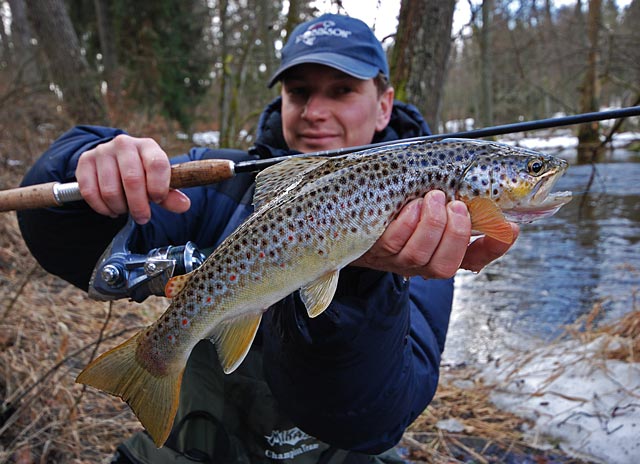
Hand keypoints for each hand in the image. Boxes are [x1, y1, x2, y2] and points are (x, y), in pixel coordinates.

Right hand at [76, 134, 190, 223]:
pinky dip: (102, 208)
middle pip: (132, 180)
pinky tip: (111, 209)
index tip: (158, 200)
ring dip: (120, 208)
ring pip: (110, 190)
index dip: (158, 187)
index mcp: (148, 146)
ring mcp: (102, 151)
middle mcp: (124, 144)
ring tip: (125, 209)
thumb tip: (184, 205)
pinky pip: (90, 192)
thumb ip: (170, 195)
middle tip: (142, 218)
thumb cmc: (142, 174)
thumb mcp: (159, 182)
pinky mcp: (84, 161)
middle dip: (138, 206)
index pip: (157, 164)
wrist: (114, 161)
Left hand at [351, 190, 518, 278]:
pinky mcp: (375, 250)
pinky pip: (394, 243)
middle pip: (445, 265)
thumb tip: (488, 175)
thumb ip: (458, 192)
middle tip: (456, 204)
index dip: (496, 247)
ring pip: (419, 256)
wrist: (354, 207)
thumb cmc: (401, 197)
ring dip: (431, 224)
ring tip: (433, 197)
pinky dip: (407, 223)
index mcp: (443, 248)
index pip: (476, 258)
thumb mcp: (433, 194)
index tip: (511, 227)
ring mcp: (396, 259)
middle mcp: (422, 260)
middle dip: (456, 234)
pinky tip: (411, 205)